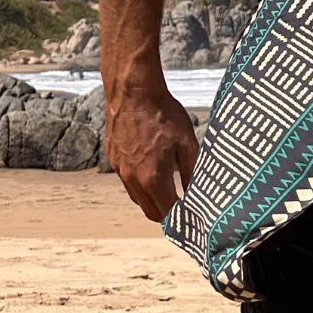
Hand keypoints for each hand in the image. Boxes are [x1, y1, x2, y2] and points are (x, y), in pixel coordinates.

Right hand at [105, 84, 199, 222]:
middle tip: (185, 209)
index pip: (167, 214)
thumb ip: (192, 172)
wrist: (133, 92)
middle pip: (151, 212)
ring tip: (172, 190)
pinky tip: (154, 170)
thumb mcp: (187, 142)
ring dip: (154, 200)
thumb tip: (199, 194)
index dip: (181, 221)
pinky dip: (142, 184)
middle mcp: (132, 179)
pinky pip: (128, 182)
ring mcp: (120, 170)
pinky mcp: (113, 160)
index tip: (194, 219)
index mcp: (152, 178)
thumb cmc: (164, 114)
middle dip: (168, 215)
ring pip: (138, 198)